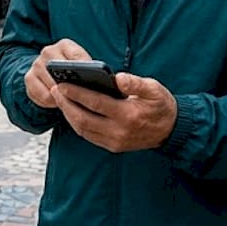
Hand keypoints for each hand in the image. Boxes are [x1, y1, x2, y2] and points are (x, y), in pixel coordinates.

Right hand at [24, 38, 91, 108]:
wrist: (49, 71)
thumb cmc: (73, 72)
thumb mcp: (83, 66)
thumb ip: (90, 70)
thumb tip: (102, 82)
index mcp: (65, 45)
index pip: (77, 56)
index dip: (86, 69)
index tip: (93, 79)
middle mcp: (48, 51)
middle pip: (61, 71)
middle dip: (73, 86)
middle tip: (84, 98)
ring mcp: (36, 64)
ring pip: (52, 86)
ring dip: (63, 97)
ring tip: (72, 102)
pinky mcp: (28, 78)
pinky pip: (43, 96)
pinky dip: (52, 103)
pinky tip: (59, 103)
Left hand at [51, 73, 176, 152]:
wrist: (172, 130)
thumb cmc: (161, 105)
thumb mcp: (155, 89)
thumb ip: (136, 83)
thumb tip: (118, 78)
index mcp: (128, 115)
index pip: (95, 103)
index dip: (76, 93)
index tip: (62, 84)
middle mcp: (119, 132)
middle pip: (83, 118)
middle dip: (66, 104)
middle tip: (54, 89)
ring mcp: (115, 142)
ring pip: (83, 130)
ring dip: (68, 115)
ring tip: (59, 99)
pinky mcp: (113, 147)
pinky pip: (88, 136)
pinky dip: (76, 124)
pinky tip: (70, 111)